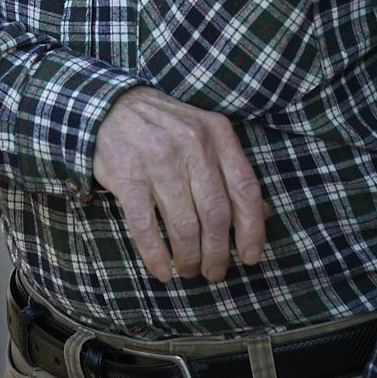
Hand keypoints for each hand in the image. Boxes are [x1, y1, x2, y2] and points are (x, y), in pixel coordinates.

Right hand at [91, 87, 265, 281]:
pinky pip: (145, 226)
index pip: (245, 189)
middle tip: (214, 272)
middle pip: (216, 214)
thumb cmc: (165, 126)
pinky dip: (156, 255)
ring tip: (189, 270)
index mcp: (217, 134)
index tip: (249, 257)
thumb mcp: (205, 134)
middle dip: (218, 252)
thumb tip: (265, 214)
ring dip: (189, 257)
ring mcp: (159, 162)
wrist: (111, 105)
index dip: (252, 230)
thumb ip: (232, 171)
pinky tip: (163, 271)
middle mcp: (192, 146)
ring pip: (184, 225)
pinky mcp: (128, 177)